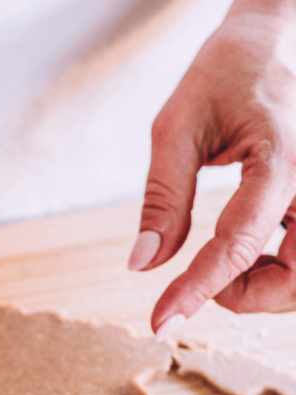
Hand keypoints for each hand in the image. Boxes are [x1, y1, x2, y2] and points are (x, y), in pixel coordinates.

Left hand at [129, 1, 295, 336]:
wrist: (272, 42)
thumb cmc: (223, 76)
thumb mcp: (176, 129)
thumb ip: (163, 198)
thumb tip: (142, 263)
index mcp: (284, 159)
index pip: (239, 244)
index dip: (197, 291)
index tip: (161, 324)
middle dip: (245, 296)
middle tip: (197, 283)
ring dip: (263, 288)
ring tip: (217, 265)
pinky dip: (274, 270)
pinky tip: (243, 251)